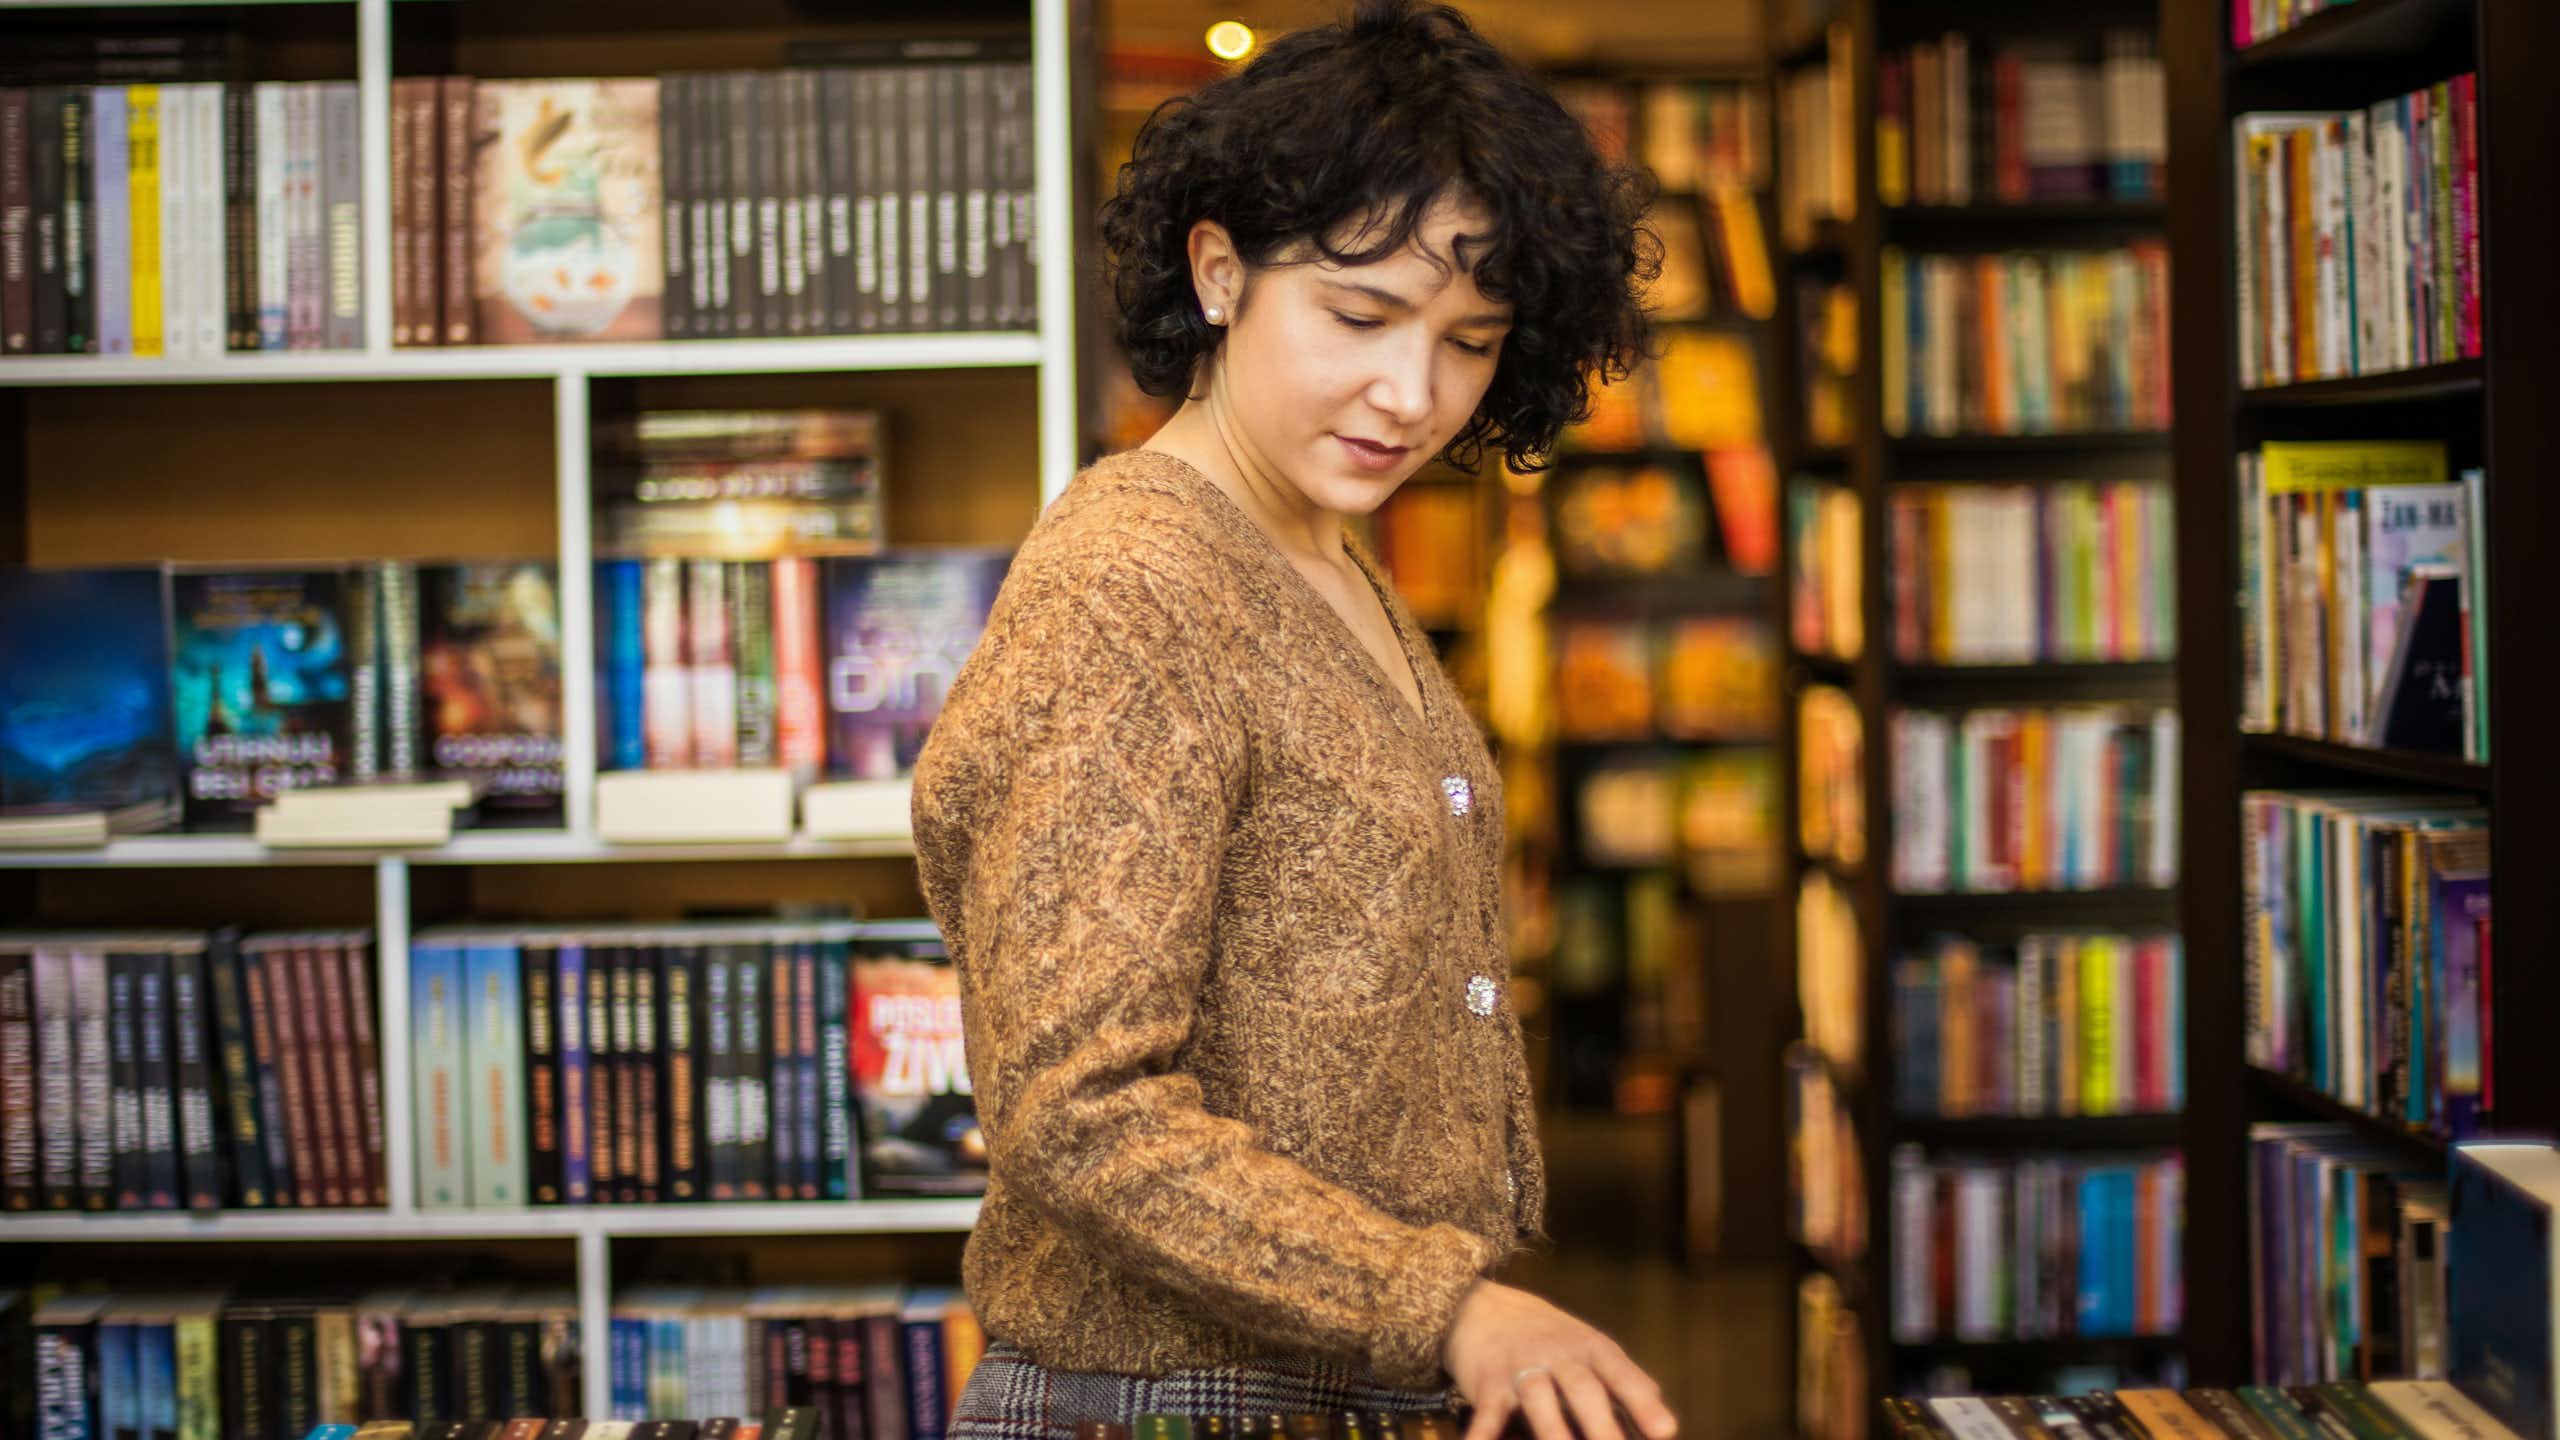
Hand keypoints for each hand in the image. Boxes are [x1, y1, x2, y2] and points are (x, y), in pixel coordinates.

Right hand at [1442, 1279, 1678, 1439]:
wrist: (1479, 1305)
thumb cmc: (1544, 1336)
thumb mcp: (1586, 1345)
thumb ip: (1622, 1380)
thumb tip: (1664, 1421)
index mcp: (1588, 1347)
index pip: (1619, 1374)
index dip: (1642, 1402)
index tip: (1666, 1431)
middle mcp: (1556, 1353)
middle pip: (1582, 1388)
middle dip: (1601, 1424)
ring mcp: (1520, 1366)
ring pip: (1538, 1397)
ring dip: (1553, 1430)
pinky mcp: (1487, 1381)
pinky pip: (1488, 1410)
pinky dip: (1485, 1433)